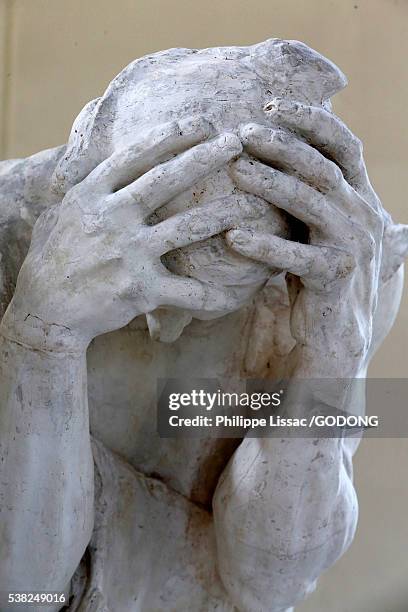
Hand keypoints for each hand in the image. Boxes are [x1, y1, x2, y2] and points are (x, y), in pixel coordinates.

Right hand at [2, 117, 246, 351]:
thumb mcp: (63, 213)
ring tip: (250, 203)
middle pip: (165, 181)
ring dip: (222, 214)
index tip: (201, 121)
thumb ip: (89, 186)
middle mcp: (110, 218)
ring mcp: (127, 253)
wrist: (47, 311)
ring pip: (186, 228)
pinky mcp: (140, 288)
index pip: (135, 156)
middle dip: (204, 157)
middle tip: (236, 141)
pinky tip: (231, 294)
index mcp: (91, 195)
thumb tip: (104, 157)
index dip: (171, 136)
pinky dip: (209, 295)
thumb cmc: (56, 259)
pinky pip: (185, 291)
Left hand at [227, 99, 385, 375]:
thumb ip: (304, 196)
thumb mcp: (314, 229)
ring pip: (312, 202)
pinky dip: (265, 246)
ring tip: (235, 171)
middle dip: (283, 146)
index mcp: (358, 197)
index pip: (342, 145)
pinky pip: (298, 256)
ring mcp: (353, 244)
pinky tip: (233, 237)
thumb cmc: (316, 275)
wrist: (336, 334)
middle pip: (322, 167)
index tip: (272, 104)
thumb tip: (267, 156)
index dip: (312, 120)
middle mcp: (362, 214)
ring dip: (271, 184)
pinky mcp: (336, 276)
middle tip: (242, 133)